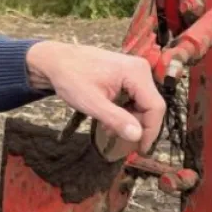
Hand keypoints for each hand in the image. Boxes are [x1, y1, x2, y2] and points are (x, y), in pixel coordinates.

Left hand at [25, 41, 164, 154]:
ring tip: (107, 128)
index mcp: (136, 72)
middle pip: (150, 107)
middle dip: (136, 126)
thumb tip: (137, 136)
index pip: (155, 107)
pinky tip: (108, 118)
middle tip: (118, 140)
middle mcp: (140, 69)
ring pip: (142, 105)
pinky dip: (124, 112)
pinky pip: (134, 99)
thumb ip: (116, 119)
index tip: (140, 150)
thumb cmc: (70, 77)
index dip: (151, 132)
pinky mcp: (128, 75)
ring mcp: (135, 71)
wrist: (55, 60)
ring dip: (128, 120)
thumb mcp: (91, 102)